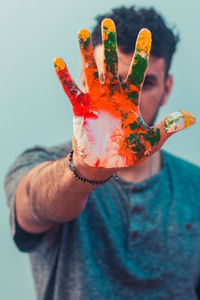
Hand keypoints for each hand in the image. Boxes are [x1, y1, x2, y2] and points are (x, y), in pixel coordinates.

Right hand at [53, 18, 195, 167]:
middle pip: (111, 66)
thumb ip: (167, 128)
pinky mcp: (79, 108)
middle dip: (110, 44)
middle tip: (110, 22)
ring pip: (90, 72)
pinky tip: (58, 61)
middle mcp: (112, 95)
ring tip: (82, 31)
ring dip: (85, 53)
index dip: (141, 54)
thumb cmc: (127, 153)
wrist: (104, 164)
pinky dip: (65, 77)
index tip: (146, 33)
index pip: (137, 72)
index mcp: (129, 100)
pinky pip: (71, 90)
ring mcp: (95, 100)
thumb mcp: (150, 142)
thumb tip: (191, 117)